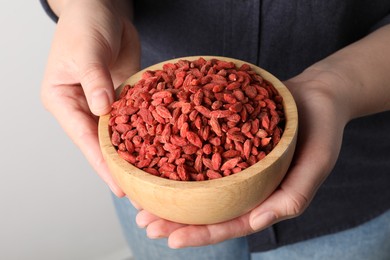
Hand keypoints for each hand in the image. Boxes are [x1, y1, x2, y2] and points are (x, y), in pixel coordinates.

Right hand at [41, 0, 139, 195]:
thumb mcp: (86, 51)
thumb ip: (95, 80)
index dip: (102, 163)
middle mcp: (82, 106)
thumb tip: (103, 109)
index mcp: (63, 100)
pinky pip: (134, 117)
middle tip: (139, 192)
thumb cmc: (85, 24)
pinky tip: (159, 146)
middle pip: (101, 143)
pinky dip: (145, 130)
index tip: (119, 186)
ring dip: (134, 152)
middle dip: (119, 166)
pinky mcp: (122, 96)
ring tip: (151, 176)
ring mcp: (103, 102)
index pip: (84, 137)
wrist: (101, 8)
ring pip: (119, 133)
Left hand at [135, 68, 349, 247]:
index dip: (201, 234)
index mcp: (264, 197)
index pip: (230, 223)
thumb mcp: (318, 161)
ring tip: (138, 194)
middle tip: (143, 222)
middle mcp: (244, 183)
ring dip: (169, 190)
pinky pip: (199, 150)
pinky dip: (177, 156)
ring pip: (197, 182)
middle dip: (174, 218)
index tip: (171, 240)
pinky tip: (155, 155)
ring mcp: (233, 162)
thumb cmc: (322, 128)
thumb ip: (294, 195)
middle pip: (205, 207)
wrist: (316, 93)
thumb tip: (257, 223)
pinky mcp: (225, 139)